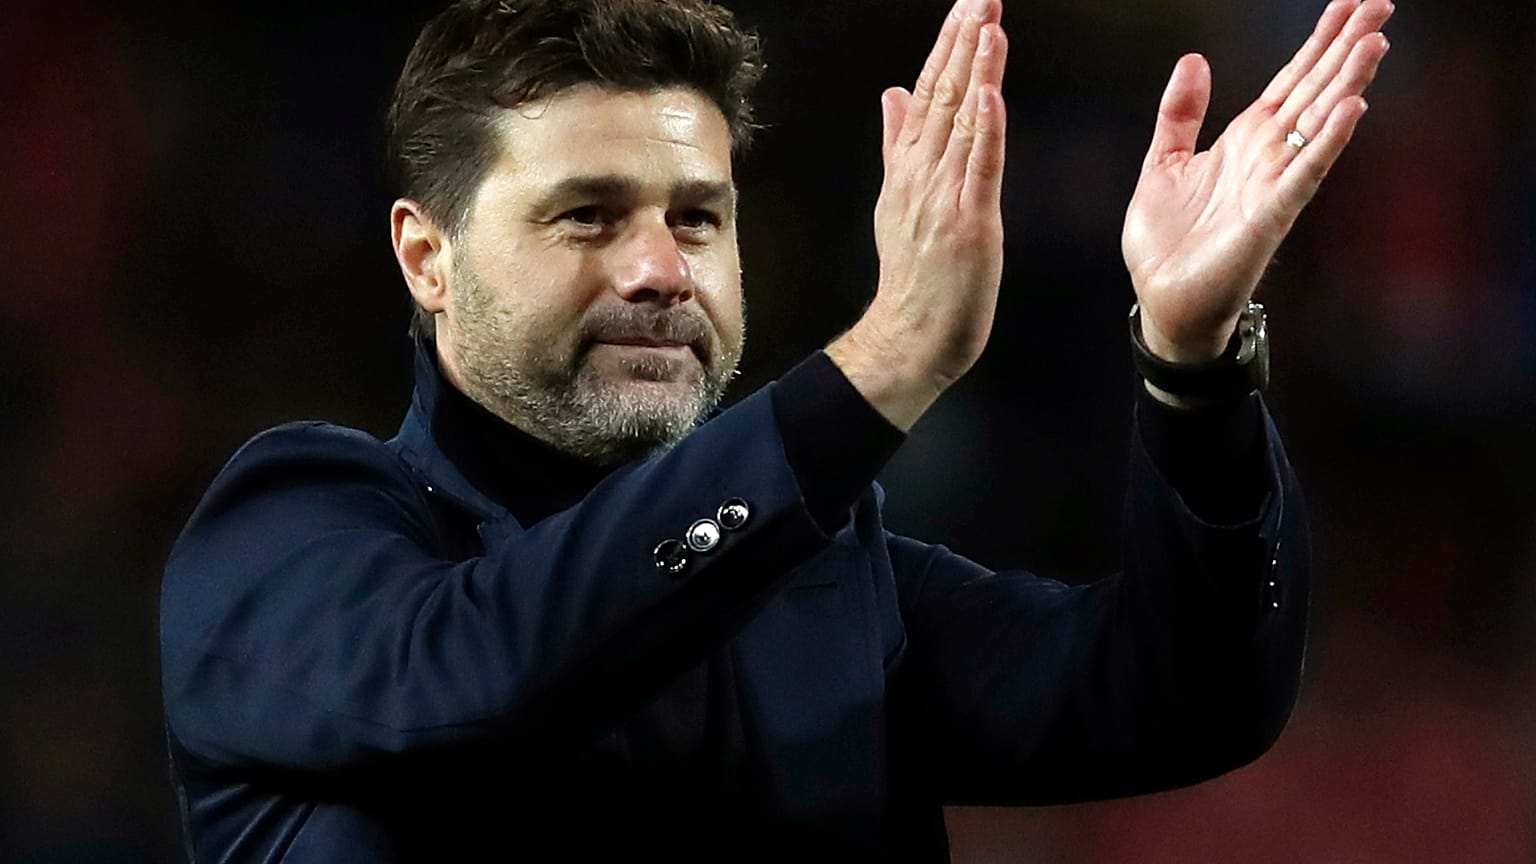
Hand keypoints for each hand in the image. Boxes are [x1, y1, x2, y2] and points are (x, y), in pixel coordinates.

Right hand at [828, 0, 1007, 430]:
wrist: (911, 336)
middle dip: (962, 41)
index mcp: (908, 168)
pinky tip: (990, 93)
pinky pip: (978, 168)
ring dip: (976, 70)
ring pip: (962, 121)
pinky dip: (984, 129)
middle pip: (943, 95)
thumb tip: (892, 94)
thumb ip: (896, 144)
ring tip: (988, 23)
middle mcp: (922, 174)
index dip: (947, 46)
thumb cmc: (914, 279)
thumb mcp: (898, 202)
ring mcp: (943, 197)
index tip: (965, 6)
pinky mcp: (969, 223)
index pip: (928, 93)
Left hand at [1122, 0, 1393, 362]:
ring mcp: (1274, 184)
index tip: (1349, 3)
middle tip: (1381, 5)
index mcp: (1245, 139)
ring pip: (1318, 124)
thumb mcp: (1163, 162)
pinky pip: (1305, 173)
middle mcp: (1268, 156)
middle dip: (1346, 49)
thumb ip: (1181, 113)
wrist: (1161, 298)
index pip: (1292, 80)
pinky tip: (1352, 109)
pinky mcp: (1270, 215)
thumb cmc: (1167, 241)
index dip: (1319, 42)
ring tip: (1374, 43)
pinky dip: (1328, 142)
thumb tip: (1194, 59)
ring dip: (1347, 85)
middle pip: (1315, 91)